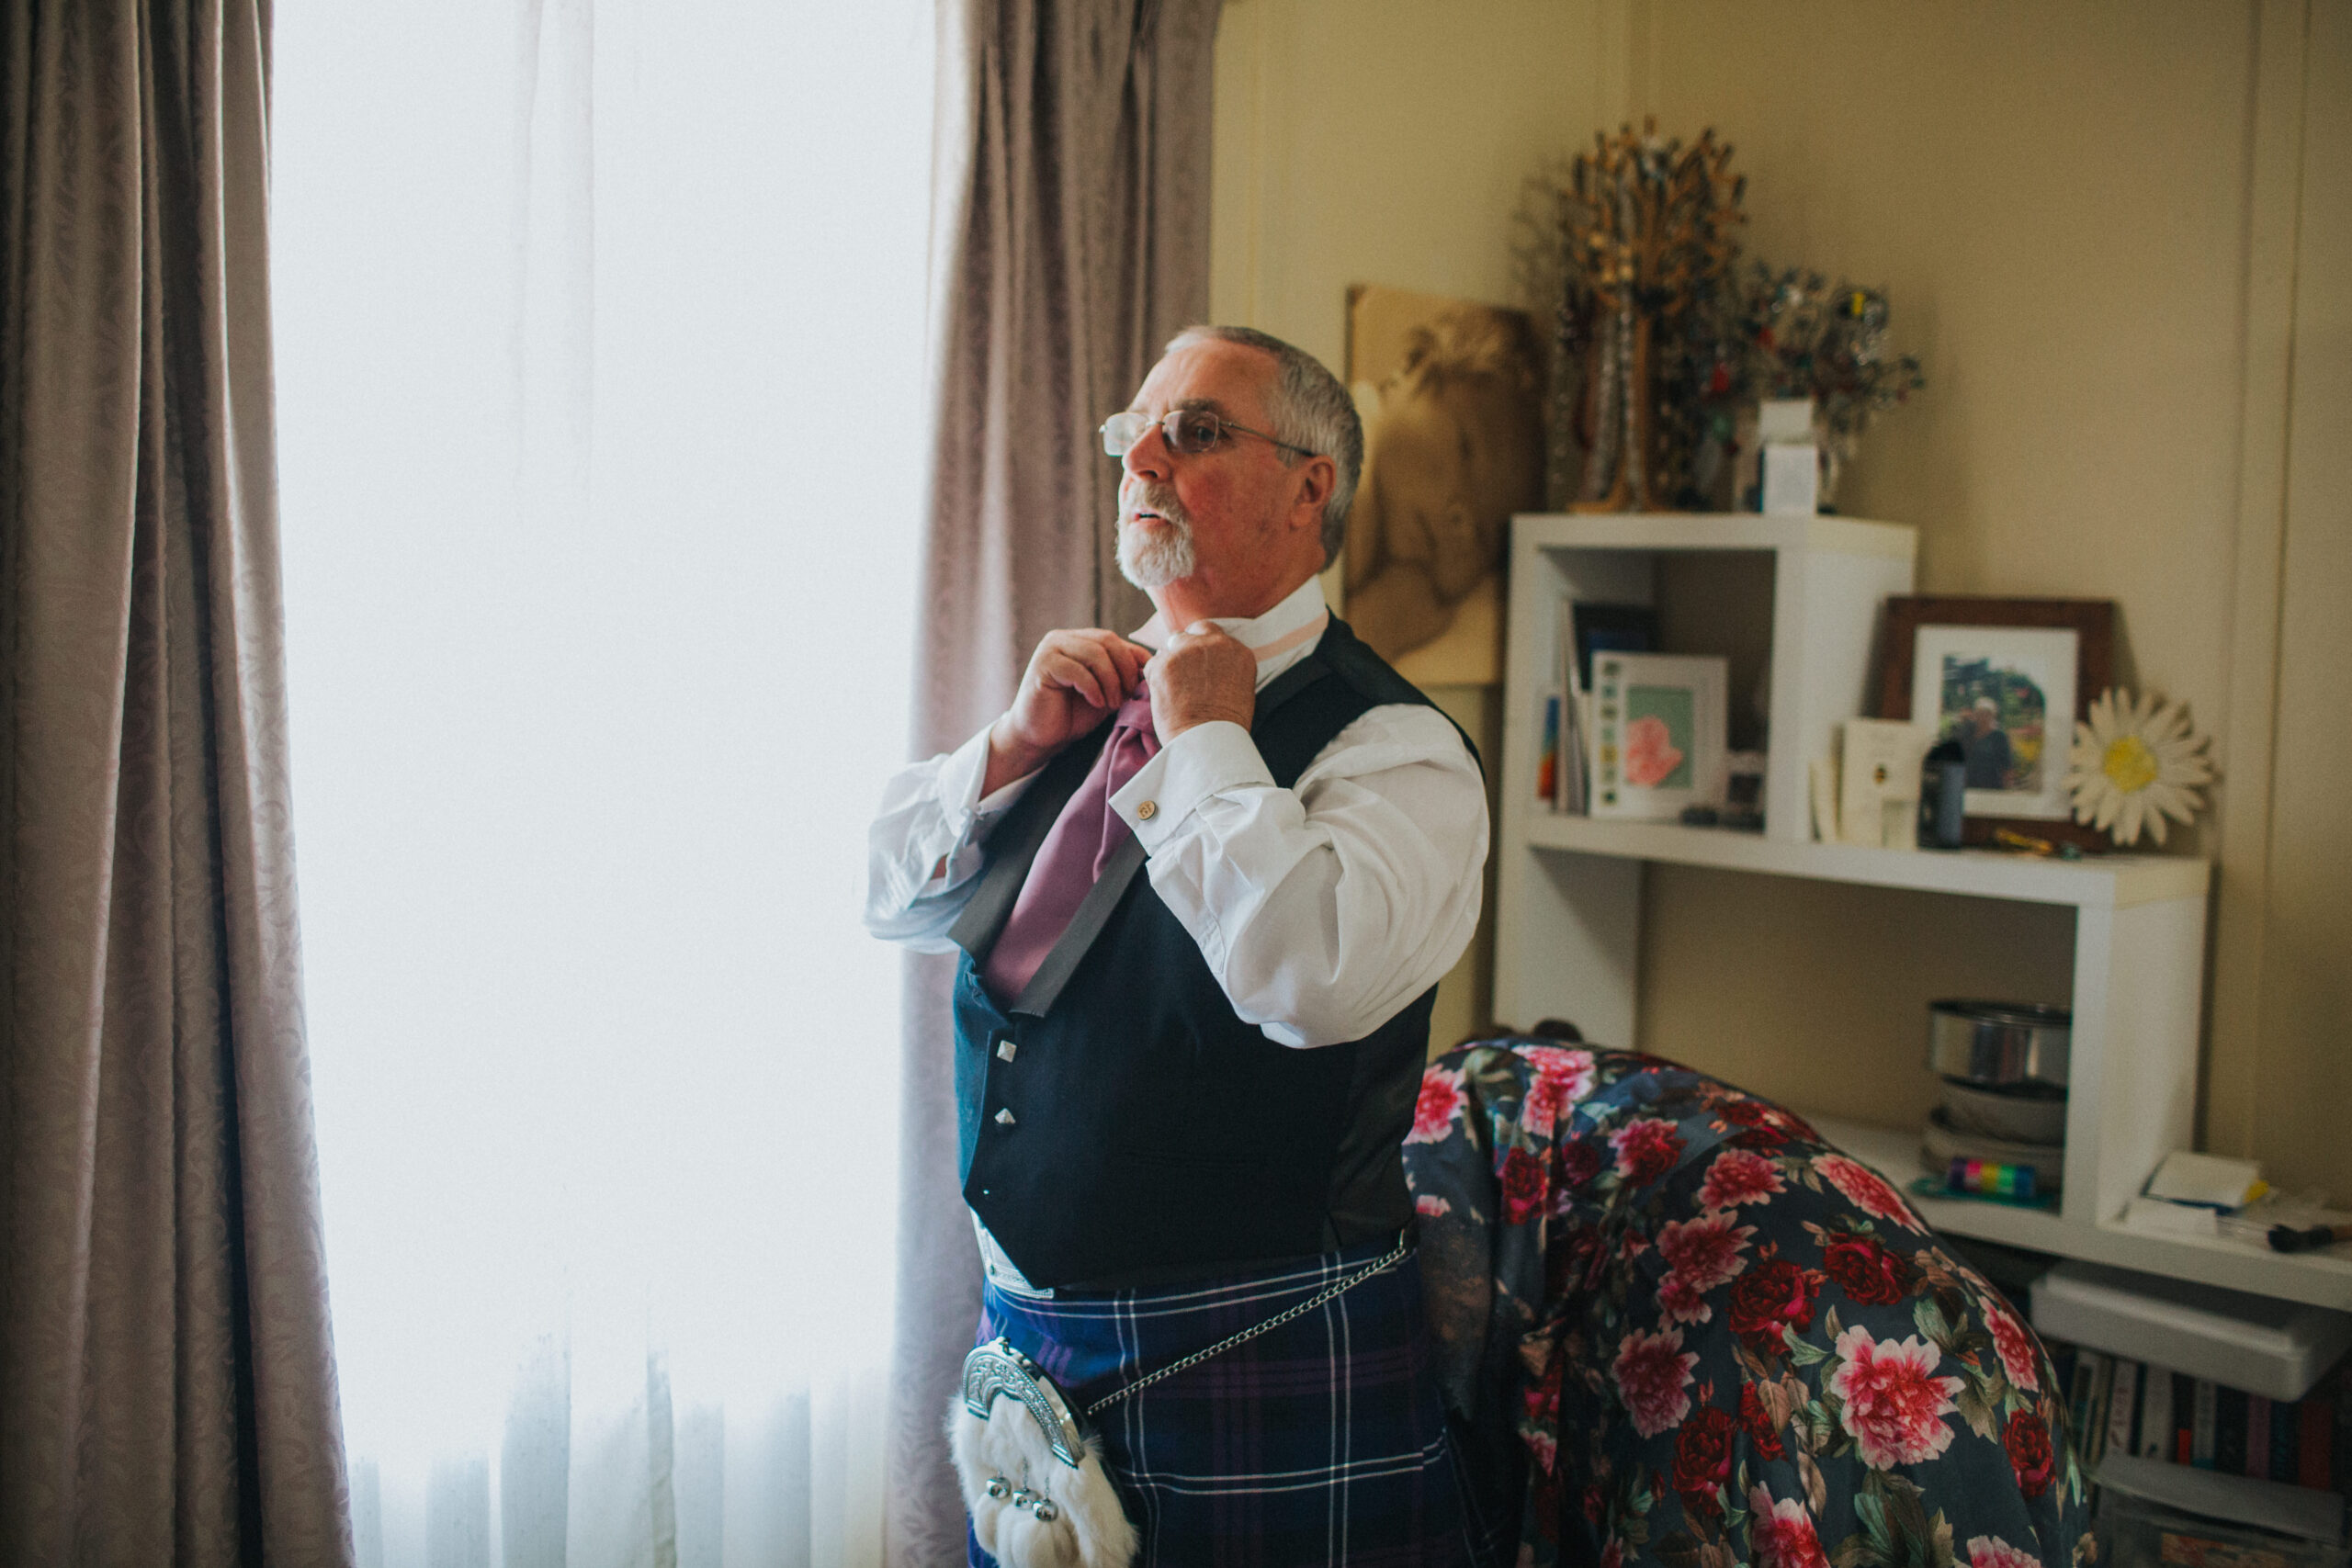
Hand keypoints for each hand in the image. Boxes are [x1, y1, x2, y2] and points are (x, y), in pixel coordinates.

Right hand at [985, 628, 1149, 793]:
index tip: (1144, 684)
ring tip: (1113, 703)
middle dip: (1125, 669)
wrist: (1039, 736)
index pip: (1116, 640)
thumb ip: (1123, 676)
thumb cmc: (1072, 715)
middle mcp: (1064, 638)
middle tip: (1128, 695)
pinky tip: (1097, 704)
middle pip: (1108, 641)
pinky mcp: (1043, 664)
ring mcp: (1051, 649)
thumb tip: (1154, 666)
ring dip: (1111, 681)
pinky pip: (1077, 670)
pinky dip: (1093, 688)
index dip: (1135, 660)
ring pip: (1095, 654)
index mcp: (1080, 639)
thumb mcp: (1107, 691)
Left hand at [1145, 622, 1254, 741]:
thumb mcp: (1240, 691)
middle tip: (1181, 672)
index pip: (1214, 634)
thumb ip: (1226, 669)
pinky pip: (1152, 664)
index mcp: (1238, 651)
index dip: (1203, 647)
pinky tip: (1164, 698)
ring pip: (1170, 645)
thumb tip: (1208, 666)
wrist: (1209, 742)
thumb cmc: (1225, 727)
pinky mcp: (1164, 663)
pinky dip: (1154, 679)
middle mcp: (1215, 644)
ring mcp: (1188, 651)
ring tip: (1173, 689)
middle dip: (1185, 646)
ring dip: (1170, 662)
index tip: (1198, 664)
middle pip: (1192, 631)